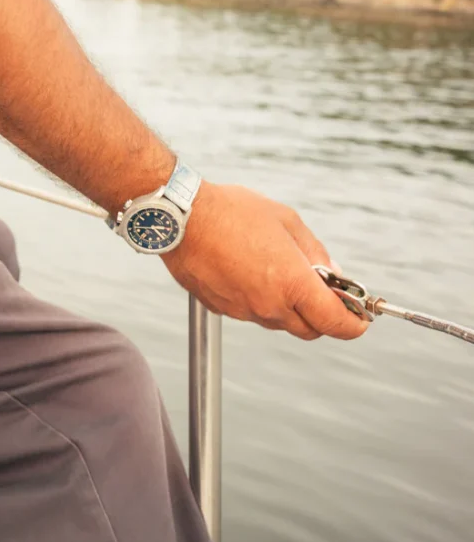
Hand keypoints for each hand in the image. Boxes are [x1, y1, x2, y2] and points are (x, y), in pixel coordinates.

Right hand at [163, 183, 367, 340]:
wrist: (181, 218)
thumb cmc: (233, 212)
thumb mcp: (285, 220)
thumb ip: (314, 252)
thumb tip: (331, 274)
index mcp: (292, 284)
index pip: (335, 323)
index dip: (354, 324)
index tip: (360, 317)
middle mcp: (269, 306)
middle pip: (309, 330)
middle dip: (322, 316)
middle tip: (323, 292)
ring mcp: (243, 311)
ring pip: (278, 321)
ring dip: (288, 306)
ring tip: (278, 271)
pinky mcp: (222, 309)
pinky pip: (251, 313)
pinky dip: (259, 300)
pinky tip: (249, 271)